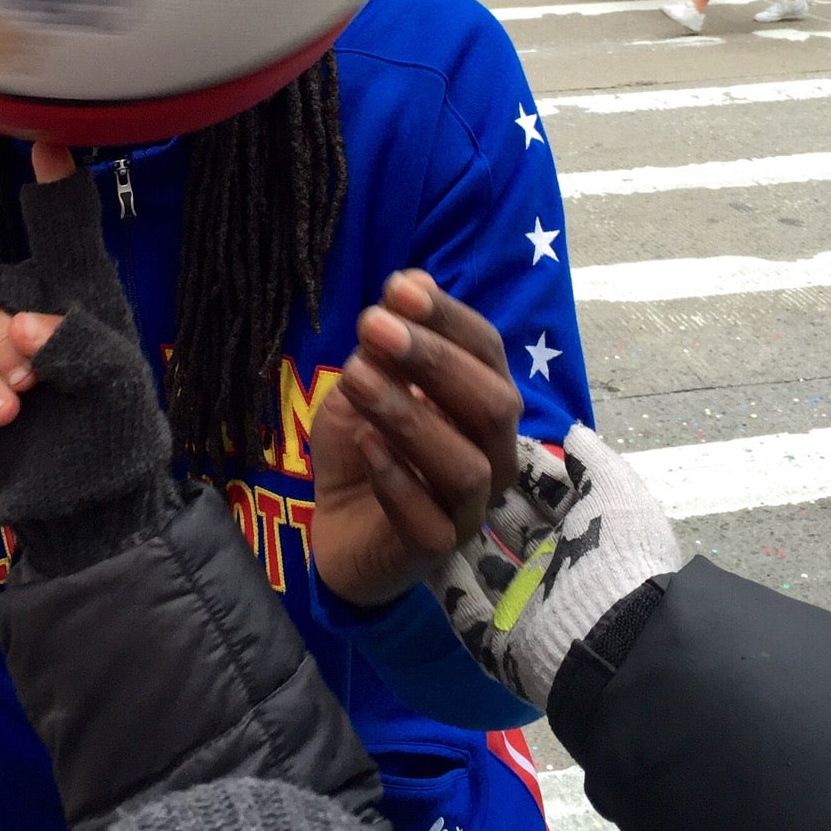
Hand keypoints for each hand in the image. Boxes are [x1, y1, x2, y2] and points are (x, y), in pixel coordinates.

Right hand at [0, 141, 173, 572]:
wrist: (86, 507)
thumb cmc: (116, 432)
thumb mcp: (116, 380)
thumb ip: (77, 341)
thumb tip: (23, 329)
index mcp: (76, 297)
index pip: (61, 230)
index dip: (53, 186)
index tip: (49, 141)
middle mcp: (27, 314)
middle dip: (4, 334)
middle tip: (32, 382)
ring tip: (9, 408)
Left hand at [309, 271, 521, 606]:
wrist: (337, 525)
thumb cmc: (366, 446)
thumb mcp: (367, 381)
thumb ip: (388, 342)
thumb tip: (412, 281)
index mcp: (484, 403)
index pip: (488, 353)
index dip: (449, 318)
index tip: (398, 288)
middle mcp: (493, 454)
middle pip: (493, 406)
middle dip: (435, 361)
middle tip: (374, 327)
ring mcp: (470, 508)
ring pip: (467, 467)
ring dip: (409, 416)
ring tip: (354, 378)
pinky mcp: (436, 549)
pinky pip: (430, 520)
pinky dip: (396, 478)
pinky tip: (364, 444)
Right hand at [432, 426, 680, 707]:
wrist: (618, 643)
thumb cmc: (618, 559)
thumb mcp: (619, 496)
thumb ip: (594, 462)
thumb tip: (572, 433)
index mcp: (589, 534)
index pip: (547, 493)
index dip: (521, 467)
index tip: (482, 435)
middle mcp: (557, 568)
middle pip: (512, 527)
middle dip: (484, 497)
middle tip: (446, 461)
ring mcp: (527, 608)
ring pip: (483, 567)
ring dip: (458, 539)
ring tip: (424, 499)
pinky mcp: (500, 643)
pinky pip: (464, 607)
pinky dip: (444, 582)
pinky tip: (419, 547)